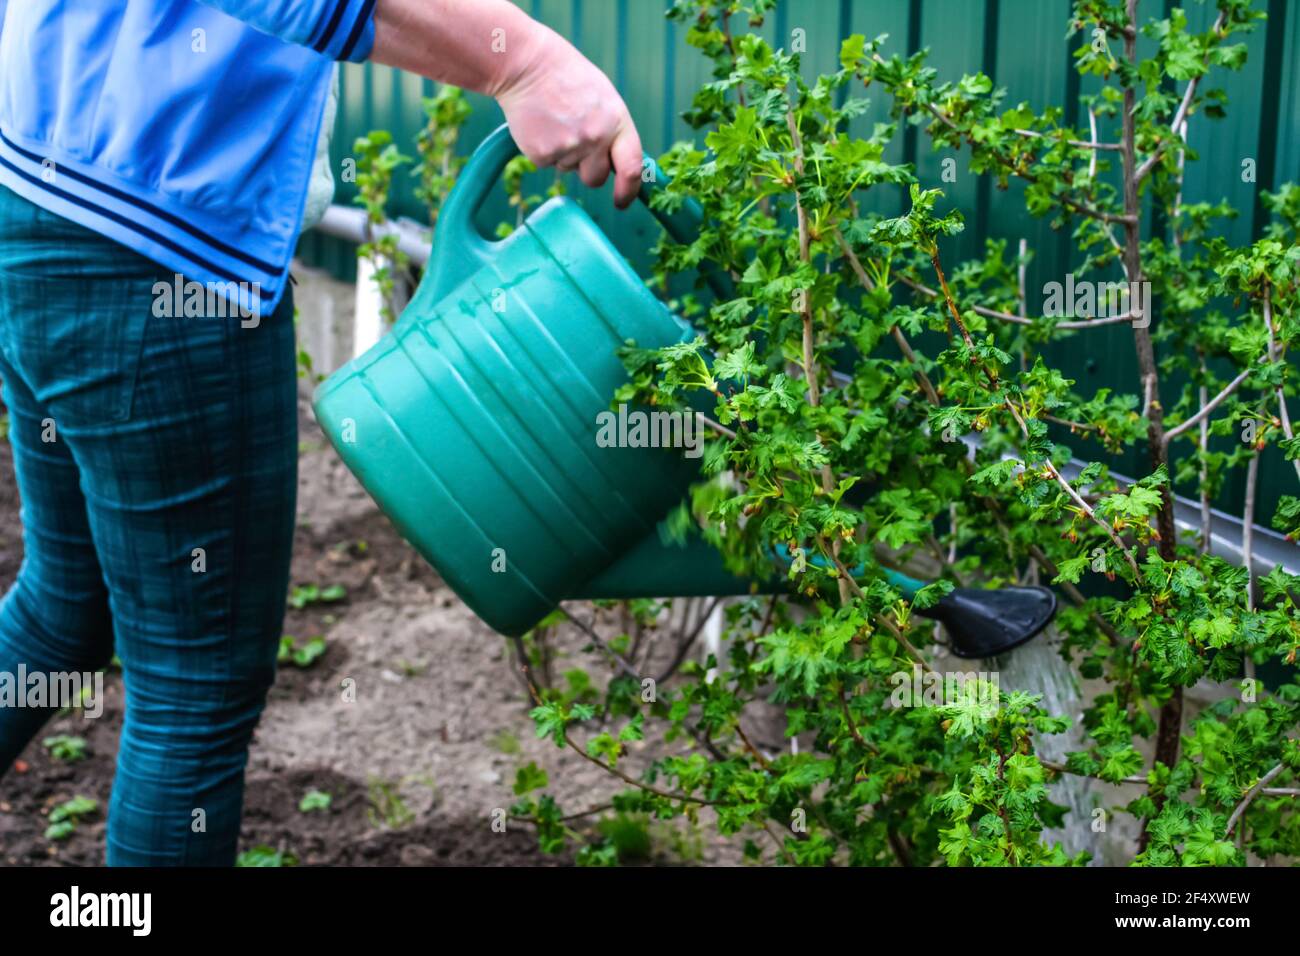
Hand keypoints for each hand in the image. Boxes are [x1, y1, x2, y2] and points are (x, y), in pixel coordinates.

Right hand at [492, 25, 642, 207]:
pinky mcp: (542, 154)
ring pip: (569, 170)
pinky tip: (541, 124)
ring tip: (556, 121)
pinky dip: (544, 149)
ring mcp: (568, 147)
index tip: (622, 202)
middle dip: (588, 171)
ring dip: (564, 154)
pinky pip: (547, 164)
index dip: (629, 192)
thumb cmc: (567, 78)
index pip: (631, 168)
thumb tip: (621, 165)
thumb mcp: (604, 99)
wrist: (527, 66)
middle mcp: (595, 138)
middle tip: (575, 141)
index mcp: (616, 122)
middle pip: (595, 178)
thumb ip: (614, 131)